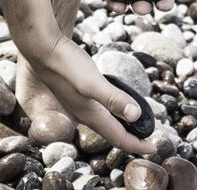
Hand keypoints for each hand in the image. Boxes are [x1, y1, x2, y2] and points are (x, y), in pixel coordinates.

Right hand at [30, 33, 157, 153]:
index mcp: (91, 115)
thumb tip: (136, 115)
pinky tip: (117, 100)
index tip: (154, 148)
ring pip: (106, 121)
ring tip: (138, 123)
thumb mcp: (91, 82)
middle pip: (113, 133)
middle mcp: (85, 113)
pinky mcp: (78, 90)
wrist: (42, 48)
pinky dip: (114, 110)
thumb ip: (113, 99)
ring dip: (123, 125)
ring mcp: (80, 102)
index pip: (118, 138)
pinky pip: (100, 108)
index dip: (137, 145)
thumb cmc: (66, 65)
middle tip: (150, 138)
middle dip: (132, 138)